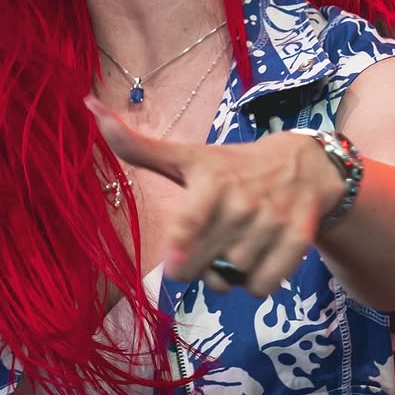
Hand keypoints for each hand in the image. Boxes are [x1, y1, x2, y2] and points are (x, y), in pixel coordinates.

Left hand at [85, 95, 339, 295]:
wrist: (304, 166)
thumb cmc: (232, 168)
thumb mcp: (188, 157)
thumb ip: (138, 147)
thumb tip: (89, 108)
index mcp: (211, 180)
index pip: (193, 218)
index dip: (184, 245)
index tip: (174, 266)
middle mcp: (243, 201)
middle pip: (206, 264)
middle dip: (197, 268)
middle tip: (205, 246)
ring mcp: (272, 221)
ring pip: (233, 279)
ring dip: (227, 277)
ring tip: (234, 246)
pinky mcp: (298, 239)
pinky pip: (263, 286)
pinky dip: (256, 285)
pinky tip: (257, 258)